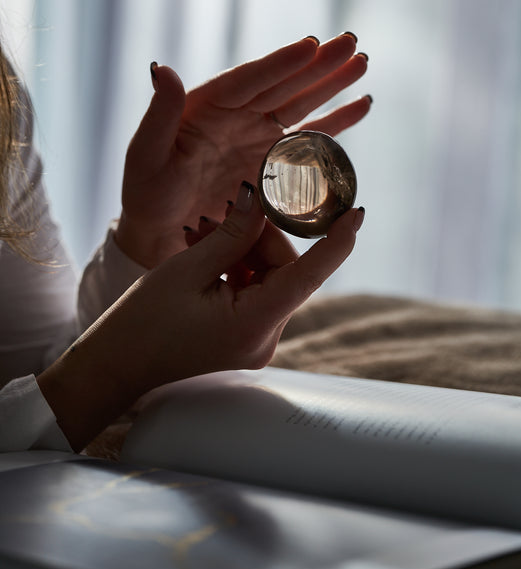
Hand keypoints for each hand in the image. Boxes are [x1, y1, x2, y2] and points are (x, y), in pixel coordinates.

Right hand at [37, 185, 364, 450]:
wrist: (114, 367)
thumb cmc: (141, 324)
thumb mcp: (186, 270)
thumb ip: (231, 236)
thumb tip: (258, 201)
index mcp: (254, 325)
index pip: (309, 276)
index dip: (337, 242)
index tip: (358, 212)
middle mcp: (263, 337)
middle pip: (284, 270)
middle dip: (259, 237)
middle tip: (225, 213)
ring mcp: (254, 339)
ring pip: (268, 277)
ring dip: (242, 249)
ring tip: (202, 232)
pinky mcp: (243, 335)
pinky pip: (253, 290)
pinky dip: (235, 266)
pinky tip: (207, 250)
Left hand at [115, 33, 369, 266]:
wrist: (161, 229)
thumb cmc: (146, 193)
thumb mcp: (145, 154)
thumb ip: (159, 114)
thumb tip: (162, 68)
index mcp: (207, 105)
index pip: (250, 79)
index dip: (281, 63)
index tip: (310, 45)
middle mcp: (237, 114)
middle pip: (284, 84)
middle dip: (319, 65)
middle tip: (351, 44)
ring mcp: (257, 136)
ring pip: (302, 105)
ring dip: (333, 85)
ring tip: (362, 63)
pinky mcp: (273, 161)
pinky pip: (310, 139)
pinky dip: (336, 124)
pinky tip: (362, 106)